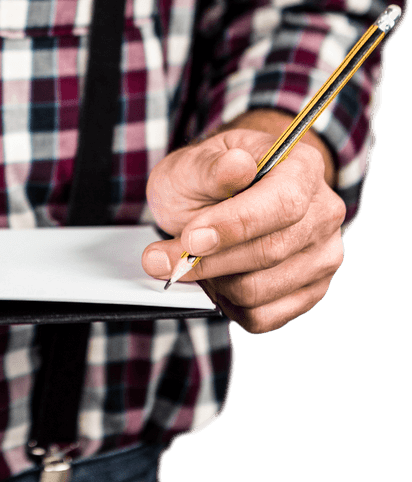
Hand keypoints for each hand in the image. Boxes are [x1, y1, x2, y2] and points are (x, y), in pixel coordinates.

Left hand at [141, 111, 345, 333]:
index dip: (233, 226)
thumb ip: (210, 168)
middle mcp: (324, 213)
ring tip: (189, 262)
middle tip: (157, 259)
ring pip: (260, 289)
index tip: (190, 240)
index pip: (282, 204)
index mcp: (302, 167)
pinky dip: (226, 304)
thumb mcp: (191, 164)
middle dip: (206, 261)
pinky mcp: (310, 292)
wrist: (214, 200)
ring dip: (211, 282)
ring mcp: (323, 255)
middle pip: (269, 252)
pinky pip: (263, 317)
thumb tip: (237, 166)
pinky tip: (213, 279)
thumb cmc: (203, 179)